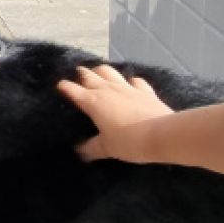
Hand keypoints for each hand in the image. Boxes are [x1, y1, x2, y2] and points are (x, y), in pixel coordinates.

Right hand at [56, 64, 173, 163]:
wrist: (163, 135)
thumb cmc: (129, 141)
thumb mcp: (107, 148)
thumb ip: (92, 147)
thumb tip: (80, 151)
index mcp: (93, 102)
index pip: (72, 90)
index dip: (64, 87)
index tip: (59, 86)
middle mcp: (108, 90)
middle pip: (90, 75)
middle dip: (81, 74)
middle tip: (77, 74)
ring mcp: (127, 88)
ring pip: (110, 71)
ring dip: (102, 71)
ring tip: (99, 74)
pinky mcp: (145, 91)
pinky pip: (135, 81)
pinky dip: (130, 81)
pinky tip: (130, 84)